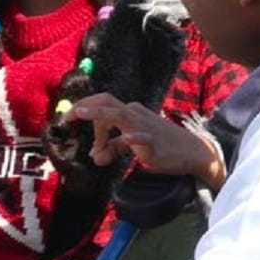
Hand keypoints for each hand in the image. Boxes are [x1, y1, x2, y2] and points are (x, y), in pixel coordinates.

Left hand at [71, 94, 224, 190]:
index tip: (67, 118)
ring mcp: (144, 126)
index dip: (84, 108)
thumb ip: (112, 148)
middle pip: (107, 102)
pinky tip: (123, 139)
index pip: (103, 105)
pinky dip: (129, 138)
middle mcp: (135, 114)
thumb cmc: (162, 145)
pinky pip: (139, 137)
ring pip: (119, 115)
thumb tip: (95, 157)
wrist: (192, 151)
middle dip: (86, 106)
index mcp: (130, 112)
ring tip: (81, 113)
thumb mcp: (133, 145)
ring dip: (98, 115)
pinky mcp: (153, 141)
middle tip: (68, 116)